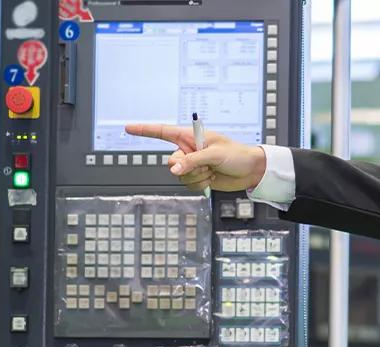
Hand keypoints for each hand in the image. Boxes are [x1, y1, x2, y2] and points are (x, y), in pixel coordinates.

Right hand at [123, 123, 267, 192]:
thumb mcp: (215, 154)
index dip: (145, 130)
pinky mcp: (197, 177)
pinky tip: (212, 179)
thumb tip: (174, 170)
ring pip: (179, 176)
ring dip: (196, 177)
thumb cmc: (237, 155)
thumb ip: (192, 161)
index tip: (128, 128)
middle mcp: (189, 149)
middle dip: (186, 167)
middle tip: (205, 165)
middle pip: (171, 161)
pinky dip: (200, 185)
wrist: (251, 171)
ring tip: (212, 171)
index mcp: (191, 136)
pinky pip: (188, 185)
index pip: (163, 131)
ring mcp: (192, 164)